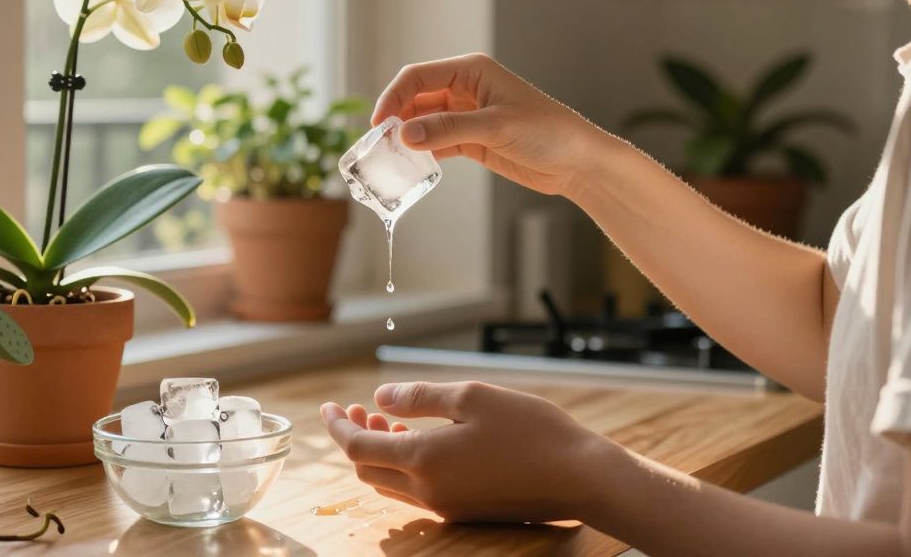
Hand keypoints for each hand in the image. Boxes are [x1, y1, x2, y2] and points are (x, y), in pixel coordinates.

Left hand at [321, 380, 611, 523]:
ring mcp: (447, 506)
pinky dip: (405, 466)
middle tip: (358, 409)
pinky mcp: (465, 511)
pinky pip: (417, 492)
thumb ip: (419, 398)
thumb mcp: (471, 397)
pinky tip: (418, 441)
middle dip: (356, 438)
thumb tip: (379, 398)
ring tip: (386, 420)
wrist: (582, 477)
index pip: (358, 448)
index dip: (338, 426)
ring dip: (380, 453)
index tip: (328, 406)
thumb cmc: (531, 430)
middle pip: (368, 471)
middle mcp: (428, 491)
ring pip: (391, 484)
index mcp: (424, 461)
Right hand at [373, 52, 610, 196]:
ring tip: (390, 156)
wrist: (577, 161)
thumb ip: (448, 130)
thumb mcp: (495, 127)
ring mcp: (468, 115)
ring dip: (408, 136)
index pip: (419, 76)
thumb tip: (405, 134)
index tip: (380, 124)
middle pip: (417, 98)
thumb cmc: (546, 132)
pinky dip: (423, 151)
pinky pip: (437, 142)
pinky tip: (412, 164)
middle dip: (397, 117)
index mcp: (472, 70)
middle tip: (380, 143)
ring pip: (424, 121)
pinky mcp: (472, 139)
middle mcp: (466, 88)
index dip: (394, 97)